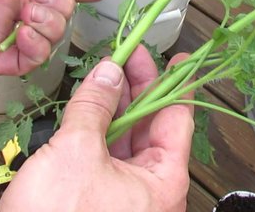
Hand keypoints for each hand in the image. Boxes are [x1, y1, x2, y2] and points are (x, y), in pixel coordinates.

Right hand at [0, 46, 193, 211]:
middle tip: (127, 58)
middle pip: (152, 126)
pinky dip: (98, 129)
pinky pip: (106, 156)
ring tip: (105, 75)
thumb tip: (107, 74)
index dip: (177, 84)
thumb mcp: (76, 152)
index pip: (178, 120)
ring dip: (115, 106)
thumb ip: (93, 106)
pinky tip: (89, 107)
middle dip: (139, 89)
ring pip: (126, 140)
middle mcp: (150, 190)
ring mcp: (124, 196)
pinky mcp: (98, 199)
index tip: (177, 61)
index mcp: (163, 181)